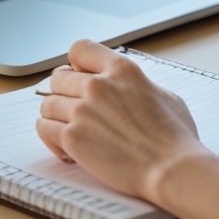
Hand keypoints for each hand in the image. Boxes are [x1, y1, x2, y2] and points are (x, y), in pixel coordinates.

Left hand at [35, 40, 212, 203]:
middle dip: (64, 93)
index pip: (80, 48)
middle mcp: (98, 86)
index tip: (80, 75)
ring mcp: (82, 111)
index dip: (77, 63)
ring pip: (47, 104)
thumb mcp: (163, 95)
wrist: (171, 169)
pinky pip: (44, 128)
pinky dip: (51, 137)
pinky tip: (66, 148)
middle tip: (74, 108)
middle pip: (58, 77)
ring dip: (56, 117)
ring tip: (71, 130)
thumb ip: (136, 85)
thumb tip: (125, 89)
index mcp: (122, 70)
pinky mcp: (72, 137)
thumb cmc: (175, 138)